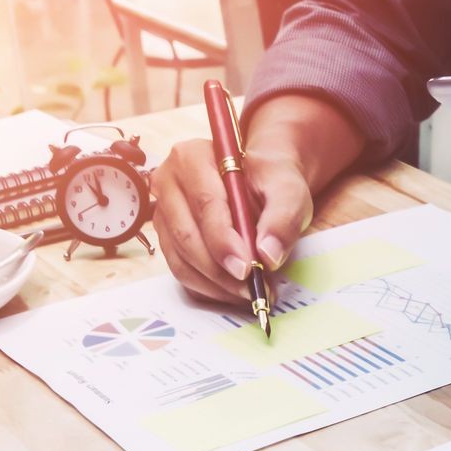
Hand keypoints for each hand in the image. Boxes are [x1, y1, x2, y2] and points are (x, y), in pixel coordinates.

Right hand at [151, 140, 314, 302]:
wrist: (258, 185)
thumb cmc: (269, 182)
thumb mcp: (288, 190)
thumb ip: (282, 217)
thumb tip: (268, 255)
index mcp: (192, 158)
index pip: (205, 204)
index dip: (224, 241)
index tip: (247, 268)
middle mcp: (168, 183)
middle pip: (187, 235)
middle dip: (221, 270)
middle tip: (252, 289)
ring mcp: (163, 213)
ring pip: (181, 258)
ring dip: (216, 284)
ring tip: (249, 292)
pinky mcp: (166, 238)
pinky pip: (181, 271)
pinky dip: (208, 288)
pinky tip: (233, 291)